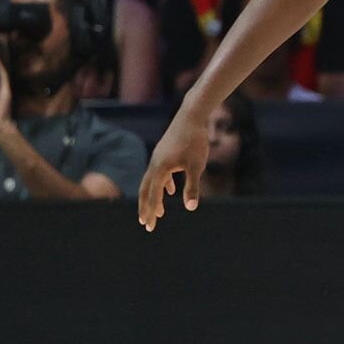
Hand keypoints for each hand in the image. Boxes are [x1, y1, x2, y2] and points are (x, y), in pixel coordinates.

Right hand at [137, 102, 211, 229]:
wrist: (192, 117)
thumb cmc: (195, 141)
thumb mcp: (196, 166)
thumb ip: (192, 187)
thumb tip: (190, 208)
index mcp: (160, 169)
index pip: (153, 196)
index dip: (151, 212)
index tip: (149, 226)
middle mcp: (155, 164)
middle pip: (146, 190)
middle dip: (147, 208)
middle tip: (146, 223)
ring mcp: (159, 158)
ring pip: (153, 182)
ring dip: (155, 198)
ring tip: (159, 213)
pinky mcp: (165, 154)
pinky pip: (161, 173)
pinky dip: (164, 184)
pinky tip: (171, 190)